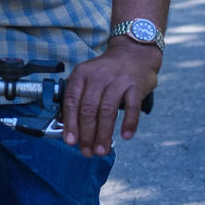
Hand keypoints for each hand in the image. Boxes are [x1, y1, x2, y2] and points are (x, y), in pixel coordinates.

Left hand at [62, 40, 160, 156]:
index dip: (70, 123)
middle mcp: (98, 76)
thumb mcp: (87, 76)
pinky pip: (132, 107)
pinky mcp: (135, 86)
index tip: (70, 141)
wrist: (133, 53)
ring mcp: (118, 80)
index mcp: (82, 74)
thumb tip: (69, 127)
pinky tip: (125, 136)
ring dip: (104, 134)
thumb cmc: (106, 71)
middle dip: (87, 134)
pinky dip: (129, 123)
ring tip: (102, 150)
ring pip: (107, 111)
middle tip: (87, 151)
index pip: (72, 101)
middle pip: (88, 109)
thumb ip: (78, 97)